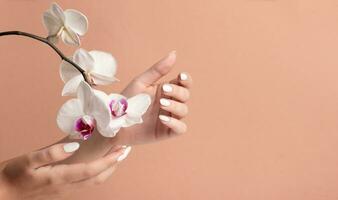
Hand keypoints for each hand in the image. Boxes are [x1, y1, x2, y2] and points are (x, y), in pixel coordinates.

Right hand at [0, 143, 130, 199]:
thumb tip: (74, 145)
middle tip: (125, 151)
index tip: (121, 150)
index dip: (108, 161)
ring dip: (108, 169)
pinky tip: (99, 163)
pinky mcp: (63, 189)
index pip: (91, 170)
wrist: (3, 192)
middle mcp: (67, 186)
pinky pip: (86, 182)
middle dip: (114, 165)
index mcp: (60, 177)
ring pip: (93, 181)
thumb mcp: (28, 160)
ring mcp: (65, 189)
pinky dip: (98, 172)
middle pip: (98, 178)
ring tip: (116, 156)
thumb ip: (51, 153)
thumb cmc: (13, 175)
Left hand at [116, 51, 192, 144]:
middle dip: (178, 92)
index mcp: (166, 90)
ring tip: (161, 103)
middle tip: (164, 91)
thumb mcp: (141, 82)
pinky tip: (163, 119)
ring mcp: (170, 118)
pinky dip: (175, 123)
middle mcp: (170, 103)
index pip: (184, 83)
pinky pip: (180, 128)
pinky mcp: (166, 132)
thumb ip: (158, 69)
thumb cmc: (127, 100)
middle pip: (185, 96)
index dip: (186, 80)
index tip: (180, 76)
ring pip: (184, 111)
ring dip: (175, 106)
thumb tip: (174, 53)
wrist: (115, 121)